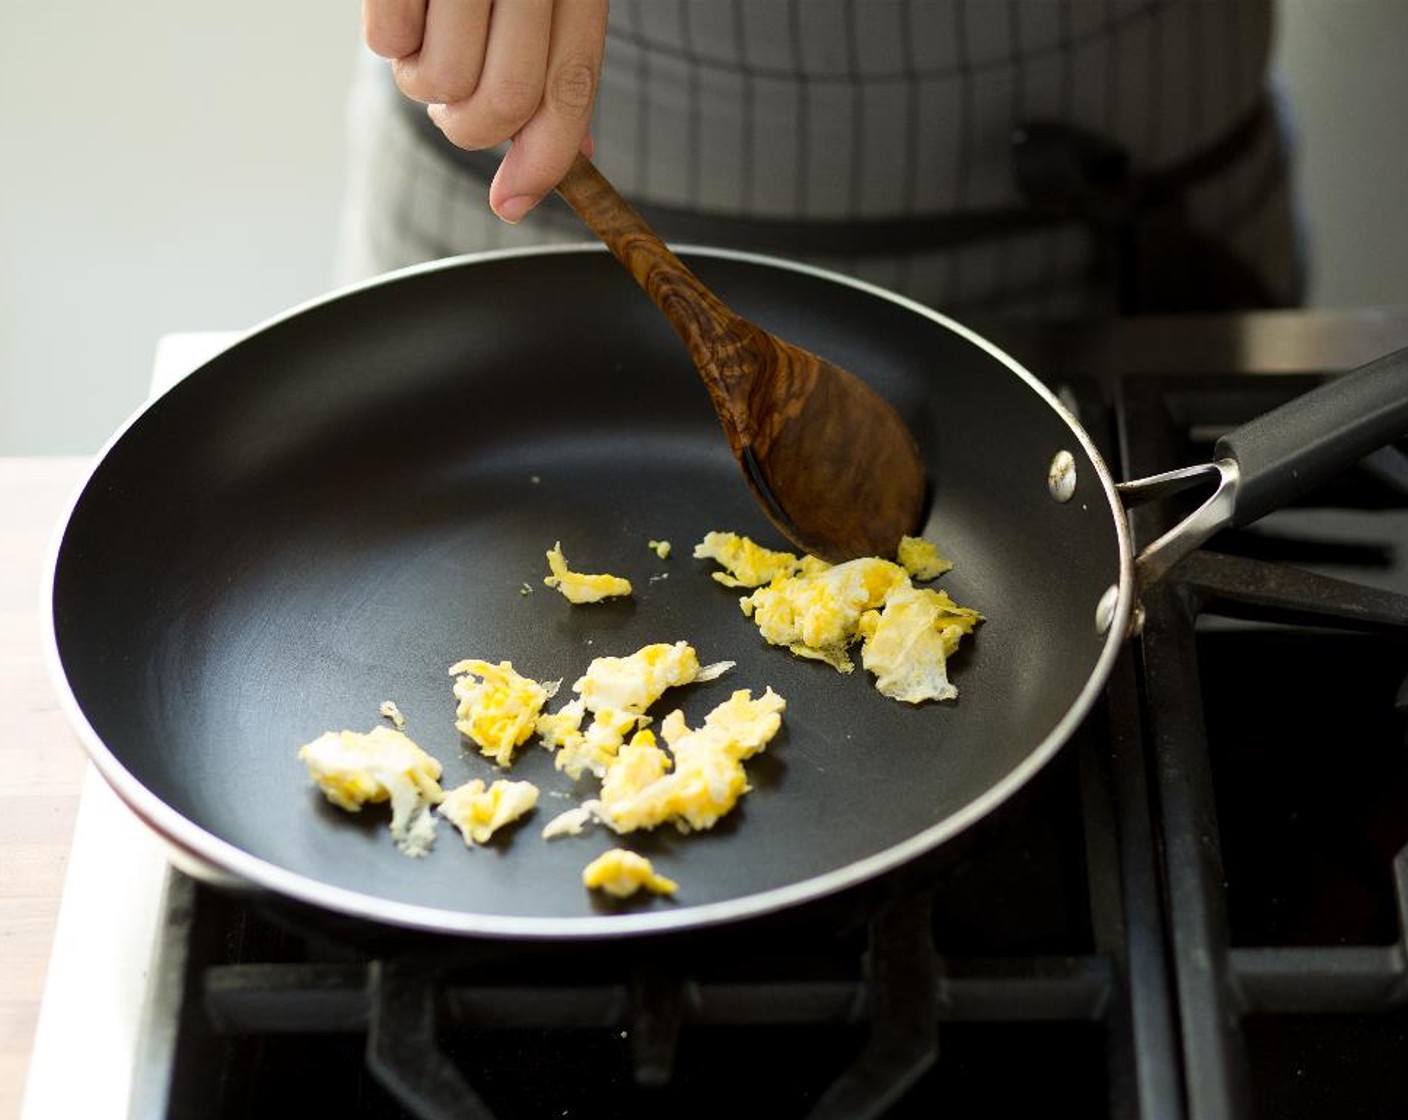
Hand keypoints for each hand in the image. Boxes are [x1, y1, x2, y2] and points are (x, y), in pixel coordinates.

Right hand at [363, 0, 608, 222]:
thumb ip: (558, 65)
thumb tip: (569, 159)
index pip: (569, 89)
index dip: (545, 161)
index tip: (513, 203)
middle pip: (504, 103)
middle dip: (470, 127)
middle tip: (453, 99)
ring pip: (441, 82)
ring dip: (423, 82)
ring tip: (427, 32)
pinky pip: (386, 42)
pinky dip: (387, 39)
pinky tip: (402, 4)